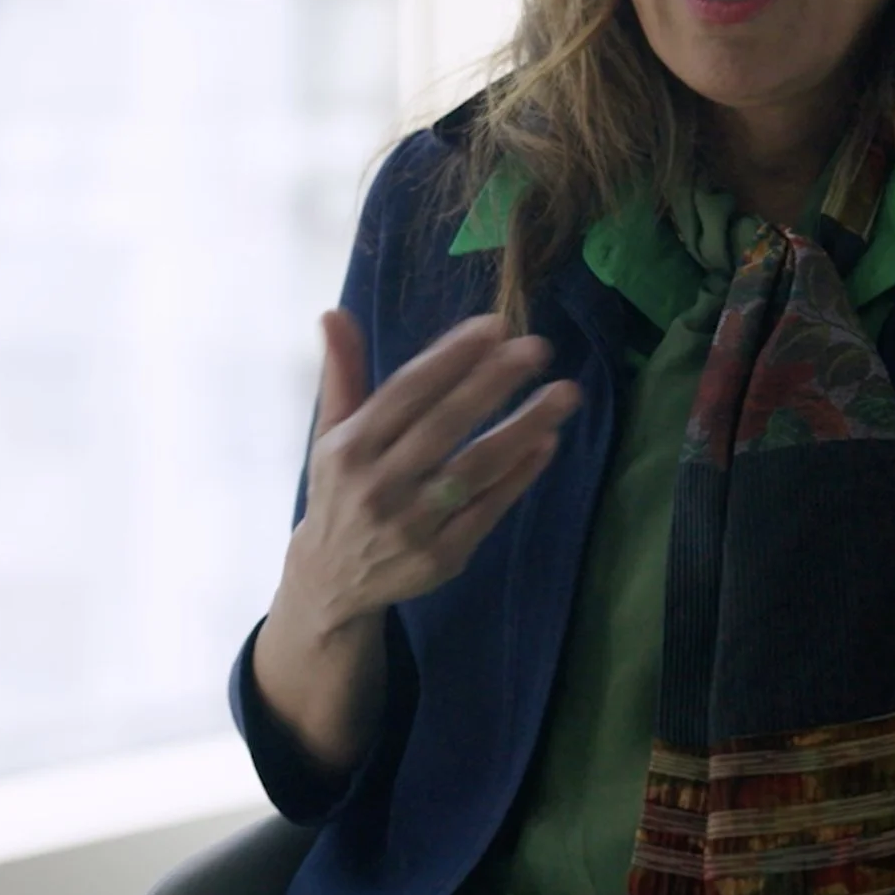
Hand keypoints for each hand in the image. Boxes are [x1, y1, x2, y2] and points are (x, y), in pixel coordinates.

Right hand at [277, 311, 583, 636]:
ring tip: (564, 393)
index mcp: (349, 448)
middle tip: (538, 348)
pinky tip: (547, 443)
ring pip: (474, 469)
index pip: (406, 393)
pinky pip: (487, 510)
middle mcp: (377, 485)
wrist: (331, 582)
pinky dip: (518, 477)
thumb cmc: (340, 492)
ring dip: (523, 428)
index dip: (450, 357)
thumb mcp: (329, 435)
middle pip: (444, 427)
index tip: (494, 325)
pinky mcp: (442, 557)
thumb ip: (342, 375)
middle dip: (492, 383)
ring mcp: (411, 525)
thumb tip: (334, 312)